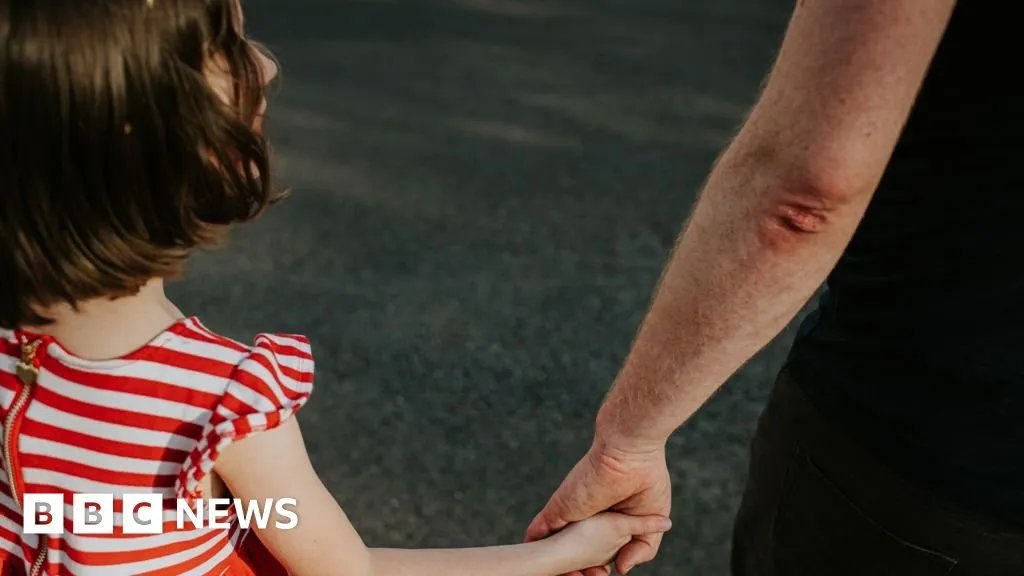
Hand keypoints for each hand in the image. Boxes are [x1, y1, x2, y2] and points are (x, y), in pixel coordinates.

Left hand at [526, 442, 671, 575]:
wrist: (629, 455)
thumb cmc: (646, 480)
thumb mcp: (653, 519)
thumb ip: (642, 548)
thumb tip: (622, 569)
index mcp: (609, 523)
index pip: (598, 555)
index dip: (599, 569)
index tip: (603, 574)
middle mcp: (587, 521)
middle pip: (575, 555)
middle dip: (578, 572)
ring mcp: (569, 517)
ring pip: (554, 550)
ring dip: (556, 567)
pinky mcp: (556, 511)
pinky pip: (537, 535)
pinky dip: (533, 552)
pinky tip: (532, 563)